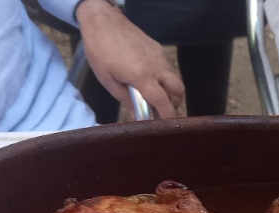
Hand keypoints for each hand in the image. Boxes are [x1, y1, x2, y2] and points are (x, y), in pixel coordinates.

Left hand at [76, 0, 184, 118]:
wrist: (103, 21)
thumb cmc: (100, 50)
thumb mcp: (108, 80)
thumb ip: (126, 100)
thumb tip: (137, 116)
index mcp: (143, 76)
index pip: (163, 101)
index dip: (168, 115)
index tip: (168, 125)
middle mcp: (156, 67)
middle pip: (178, 90)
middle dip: (175, 104)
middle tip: (164, 111)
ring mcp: (159, 56)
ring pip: (175, 79)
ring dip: (170, 91)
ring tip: (156, 97)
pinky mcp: (158, 49)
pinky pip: (167, 68)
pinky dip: (164, 79)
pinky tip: (150, 80)